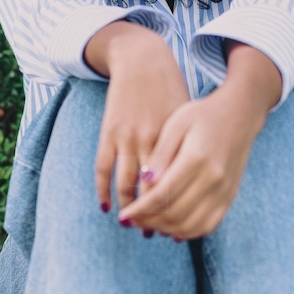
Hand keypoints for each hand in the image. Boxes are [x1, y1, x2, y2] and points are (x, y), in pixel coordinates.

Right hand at [95, 31, 189, 216]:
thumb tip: (190, 185)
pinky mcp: (108, 132)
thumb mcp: (185, 118)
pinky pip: (102, 168)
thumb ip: (185, 149)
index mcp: (173, 139)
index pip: (171, 186)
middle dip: (150, 216)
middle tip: (151, 233)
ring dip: (127, 209)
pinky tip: (106, 206)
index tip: (174, 227)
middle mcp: (150, 141)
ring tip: (131, 224)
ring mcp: (126, 137)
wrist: (142, 59)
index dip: (171, 210)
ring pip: (124, 184)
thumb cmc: (170, 89)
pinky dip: (103, 190)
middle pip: (148, 190)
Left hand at [116, 82, 266, 239]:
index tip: (123, 215)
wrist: (239, 114)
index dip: (140, 209)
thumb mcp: (177, 123)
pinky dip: (187, 232)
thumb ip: (161, 153)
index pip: (163, 194)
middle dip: (149, 221)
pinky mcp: (230, 197)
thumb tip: (145, 181)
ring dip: (165, 229)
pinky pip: (207, 225)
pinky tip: (171, 227)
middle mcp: (213, 178)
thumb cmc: (202, 115)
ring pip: (190, 225)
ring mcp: (224, 190)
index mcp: (196, 158)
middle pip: (175, 213)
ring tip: (147, 224)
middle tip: (131, 221)